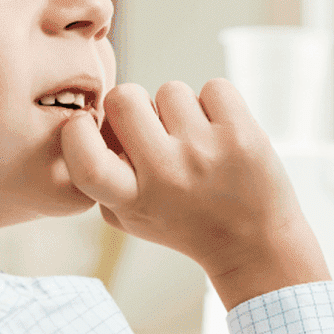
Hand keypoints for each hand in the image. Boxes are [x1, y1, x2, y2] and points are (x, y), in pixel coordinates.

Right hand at [60, 79, 328, 308]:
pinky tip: (222, 135)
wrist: (256, 245)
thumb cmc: (185, 223)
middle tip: (152, 127)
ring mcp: (204, 150)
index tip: (89, 127)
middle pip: (123, 98)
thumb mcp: (131, 217)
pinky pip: (213, 88)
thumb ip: (100, 178)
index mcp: (132, 200)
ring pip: (170, 90)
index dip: (78, 130)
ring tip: (196, 142)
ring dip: (180, 110)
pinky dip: (216, 105)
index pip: (84, 155)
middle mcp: (166, 174)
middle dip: (133, 104)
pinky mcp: (242, 134)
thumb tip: (88, 123)